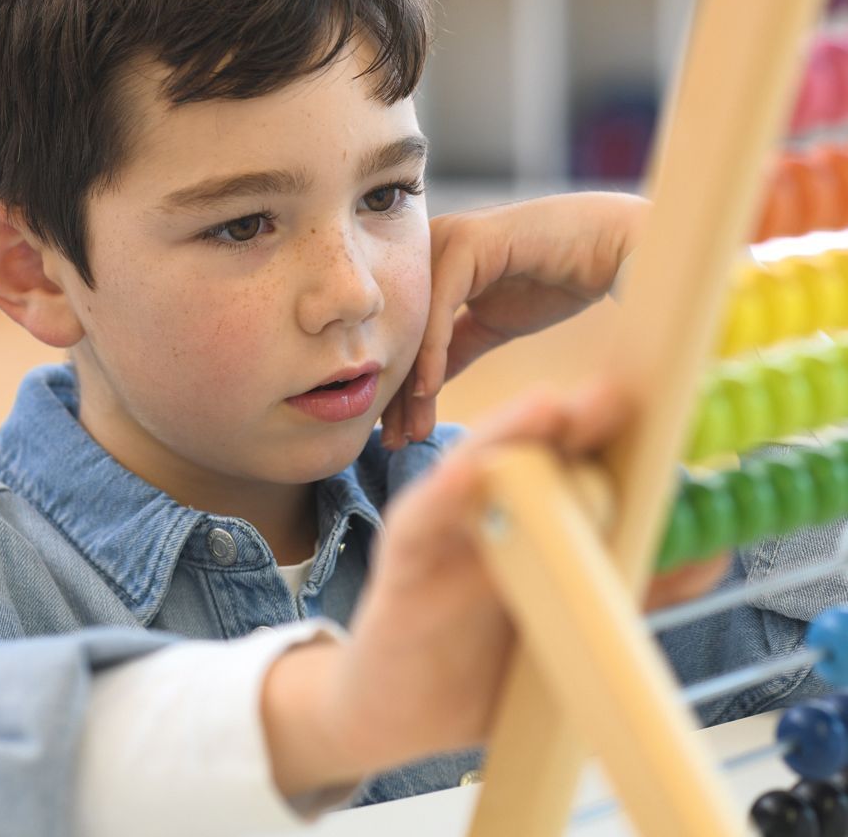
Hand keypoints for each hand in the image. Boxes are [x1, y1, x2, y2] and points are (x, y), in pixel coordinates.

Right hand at [263, 380, 728, 800]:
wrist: (398, 712)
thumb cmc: (486, 663)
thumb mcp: (572, 624)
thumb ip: (634, 587)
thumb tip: (711, 552)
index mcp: (536, 517)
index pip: (576, 461)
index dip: (617, 434)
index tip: (669, 407)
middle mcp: (491, 508)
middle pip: (532, 452)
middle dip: (573, 421)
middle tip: (614, 396)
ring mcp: (446, 527)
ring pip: (476, 468)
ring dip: (511, 435)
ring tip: (551, 408)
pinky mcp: (405, 557)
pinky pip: (425, 518)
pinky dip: (449, 492)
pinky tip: (471, 472)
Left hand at [381, 191, 649, 449]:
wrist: (606, 249)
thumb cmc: (555, 279)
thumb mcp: (492, 324)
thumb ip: (455, 347)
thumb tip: (422, 388)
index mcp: (429, 261)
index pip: (403, 334)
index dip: (398, 387)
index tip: (395, 437)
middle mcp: (428, 245)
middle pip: (401, 330)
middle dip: (396, 391)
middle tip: (393, 444)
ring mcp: (444, 239)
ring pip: (415, 324)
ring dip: (410, 382)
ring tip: (408, 430)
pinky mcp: (465, 241)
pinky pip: (440, 307)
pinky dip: (432, 352)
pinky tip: (428, 391)